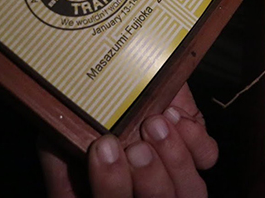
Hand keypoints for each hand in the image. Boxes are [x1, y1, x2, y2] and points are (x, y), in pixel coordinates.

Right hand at [39, 83, 218, 197]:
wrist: (132, 78)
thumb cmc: (95, 110)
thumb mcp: (69, 126)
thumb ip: (60, 140)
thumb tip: (57, 141)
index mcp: (108, 192)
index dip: (109, 185)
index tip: (102, 149)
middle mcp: (143, 192)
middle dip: (146, 177)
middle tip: (135, 146)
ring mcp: (176, 177)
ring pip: (188, 190)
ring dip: (173, 159)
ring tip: (155, 124)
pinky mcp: (198, 153)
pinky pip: (207, 157)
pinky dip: (194, 140)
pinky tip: (175, 117)